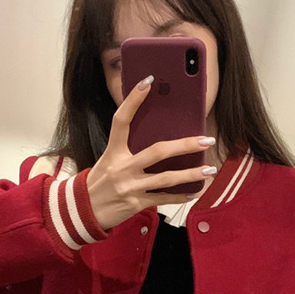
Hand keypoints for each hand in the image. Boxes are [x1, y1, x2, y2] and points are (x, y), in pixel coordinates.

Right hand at [86, 74, 214, 230]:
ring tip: (209, 169)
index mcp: (113, 151)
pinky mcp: (136, 203)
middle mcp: (122, 167)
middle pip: (158, 152)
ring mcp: (130, 187)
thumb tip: (158, 142)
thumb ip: (127, 151)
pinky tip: (194, 192)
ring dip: (191, 174)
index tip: (148, 81)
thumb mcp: (108, 161)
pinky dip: (180, 196)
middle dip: (185, 145)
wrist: (84, 212)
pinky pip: (163, 198)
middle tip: (206, 140)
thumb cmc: (100, 183)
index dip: (133, 100)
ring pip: (166, 178)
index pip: (121, 120)